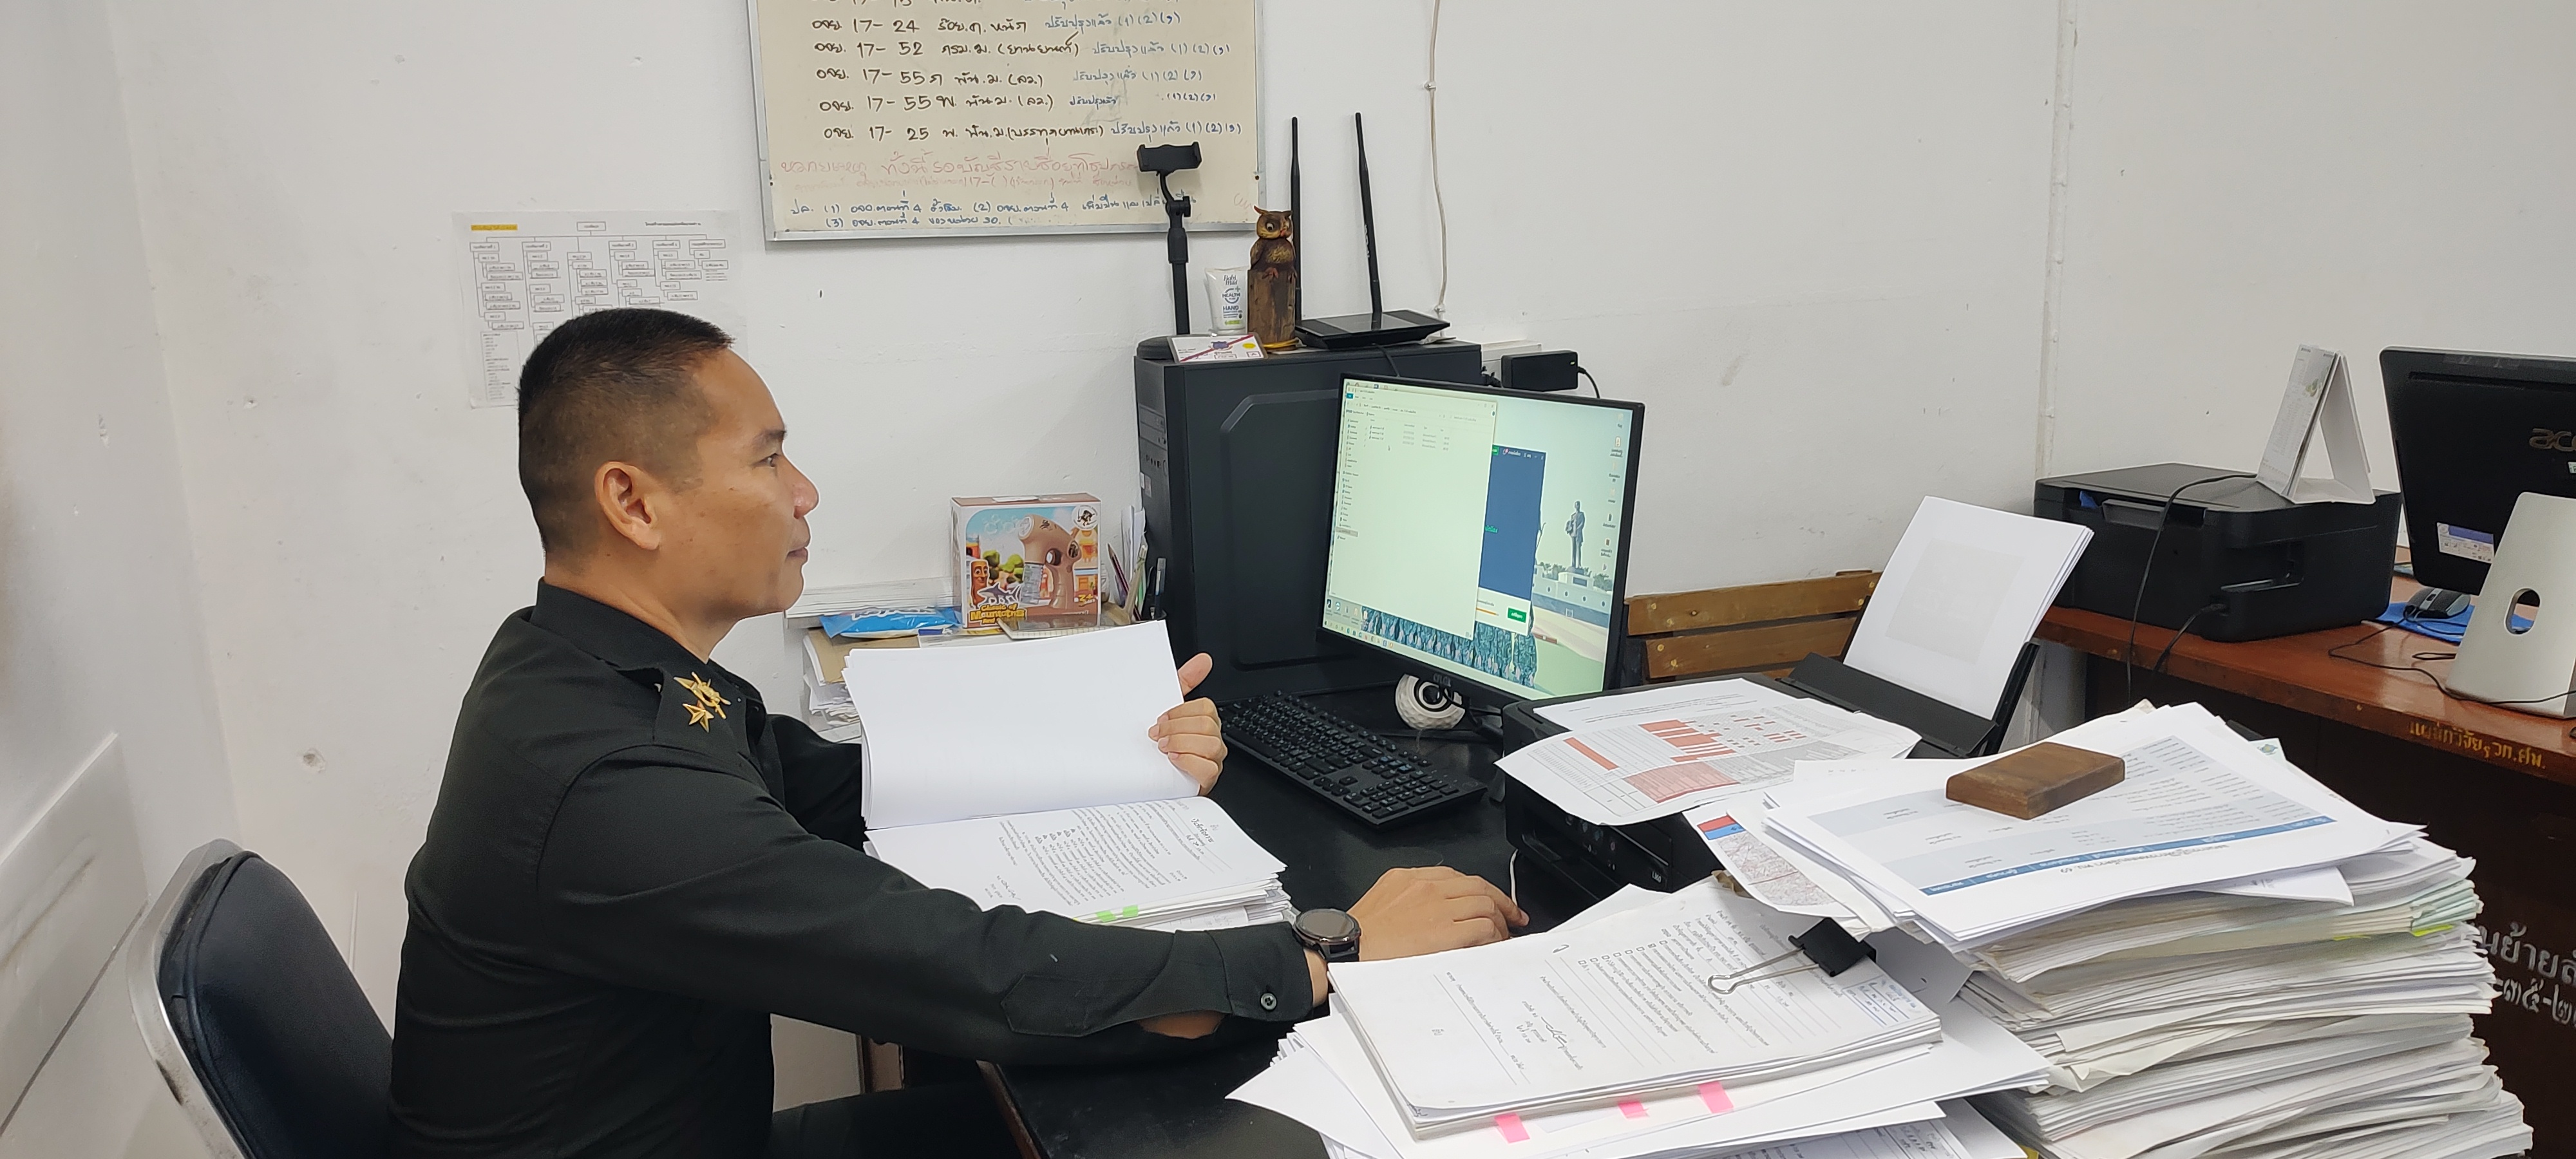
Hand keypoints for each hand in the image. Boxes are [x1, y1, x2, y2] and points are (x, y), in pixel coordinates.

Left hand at [1149, 653, 1226, 793]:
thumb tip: (1203, 659)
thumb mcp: (1166, 711)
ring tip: (1164, 749)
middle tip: (1158, 736)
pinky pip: (1209, 769)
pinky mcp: (1206, 781)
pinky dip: (1189, 762)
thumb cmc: (1158, 746)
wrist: (1142, 781)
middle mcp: (1211, 741)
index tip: (1161, 719)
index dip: (1181, 712)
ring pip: (1211, 745)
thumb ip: (1184, 682)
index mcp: (1203, 722)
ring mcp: (1211, 761)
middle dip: (1177, 728)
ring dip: (1182, 744)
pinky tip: (1174, 760)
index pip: (1205, 707)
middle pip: (1208, 724)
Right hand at [1347, 866, 1526, 960]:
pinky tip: (1493, 947)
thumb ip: (1407, 901)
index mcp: (1408, 878)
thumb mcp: (1380, 904)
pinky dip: (1494, 936)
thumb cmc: (1356, 938)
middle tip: (1512, 916)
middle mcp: (1426, 887)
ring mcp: (1437, 908)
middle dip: (1500, 901)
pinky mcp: (1445, 932)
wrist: (1343, 951)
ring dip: (1500, 922)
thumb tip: (1433, 915)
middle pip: (1477, 886)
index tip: (1489, 900)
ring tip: (1503, 937)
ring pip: (1485, 904)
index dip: (1478, 889)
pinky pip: (1482, 927)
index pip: (1456, 877)